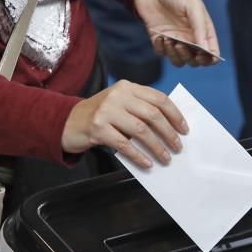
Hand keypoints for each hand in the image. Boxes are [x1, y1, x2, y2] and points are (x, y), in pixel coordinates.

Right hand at [62, 80, 187, 168]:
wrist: (67, 121)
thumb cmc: (100, 115)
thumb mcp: (120, 104)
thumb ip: (140, 108)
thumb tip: (171, 127)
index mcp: (127, 87)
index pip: (159, 99)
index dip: (175, 115)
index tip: (184, 129)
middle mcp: (117, 95)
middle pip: (153, 115)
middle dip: (169, 133)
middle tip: (178, 147)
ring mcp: (106, 111)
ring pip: (141, 130)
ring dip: (157, 147)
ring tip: (166, 158)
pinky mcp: (97, 128)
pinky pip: (124, 145)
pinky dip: (139, 156)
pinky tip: (147, 164)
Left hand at [135, 0, 220, 67]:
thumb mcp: (192, 5)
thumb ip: (199, 28)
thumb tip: (207, 50)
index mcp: (203, 29)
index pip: (211, 52)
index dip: (209, 59)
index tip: (202, 55)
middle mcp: (190, 37)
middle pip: (195, 60)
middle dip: (189, 57)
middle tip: (181, 45)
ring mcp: (175, 39)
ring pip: (179, 61)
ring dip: (175, 55)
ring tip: (169, 39)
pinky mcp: (159, 38)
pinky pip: (162, 53)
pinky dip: (161, 49)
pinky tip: (159, 36)